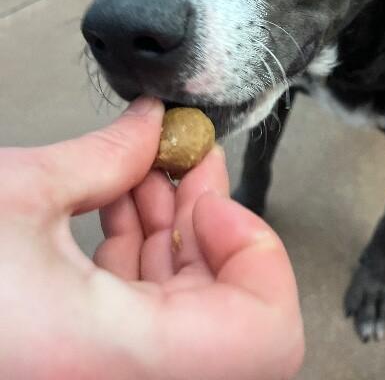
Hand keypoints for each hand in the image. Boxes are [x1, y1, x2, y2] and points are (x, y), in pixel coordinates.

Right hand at [0, 97, 303, 379]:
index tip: (213, 199)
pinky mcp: (81, 372)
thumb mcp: (13, 196)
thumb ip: (106, 156)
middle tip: (186, 160)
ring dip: (175, 237)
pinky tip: (117, 204)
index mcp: (107, 362)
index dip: (257, 257)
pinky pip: (143, 325)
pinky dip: (143, 264)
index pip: (265, 339)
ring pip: (186, 319)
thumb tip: (153, 124)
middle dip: (211, 228)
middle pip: (229, 320)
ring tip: (146, 170)